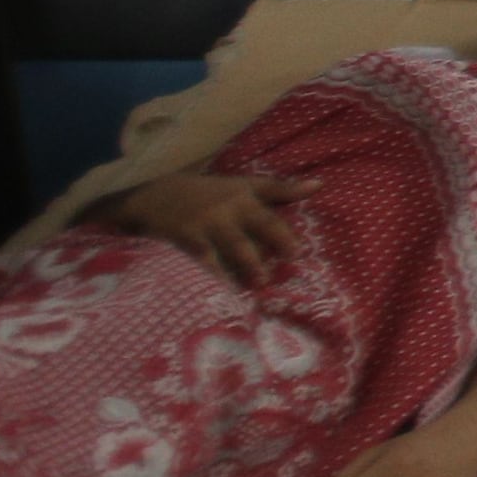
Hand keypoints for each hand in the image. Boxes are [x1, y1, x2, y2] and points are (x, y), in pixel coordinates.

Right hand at [102, 167, 314, 287]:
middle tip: (292, 260)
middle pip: (259, 225)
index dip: (289, 217)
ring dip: (250, 264)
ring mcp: (210, 225)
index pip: (273, 201)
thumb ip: (280, 190)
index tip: (302, 246)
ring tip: (262, 282)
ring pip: (235, 246)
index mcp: (245, 195)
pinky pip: (208, 262)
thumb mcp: (243, 185)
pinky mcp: (190, 241)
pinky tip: (229, 290)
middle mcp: (230, 209)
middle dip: (277, 241)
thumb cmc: (209, 193)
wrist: (157, 196)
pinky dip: (219, 276)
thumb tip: (320, 186)